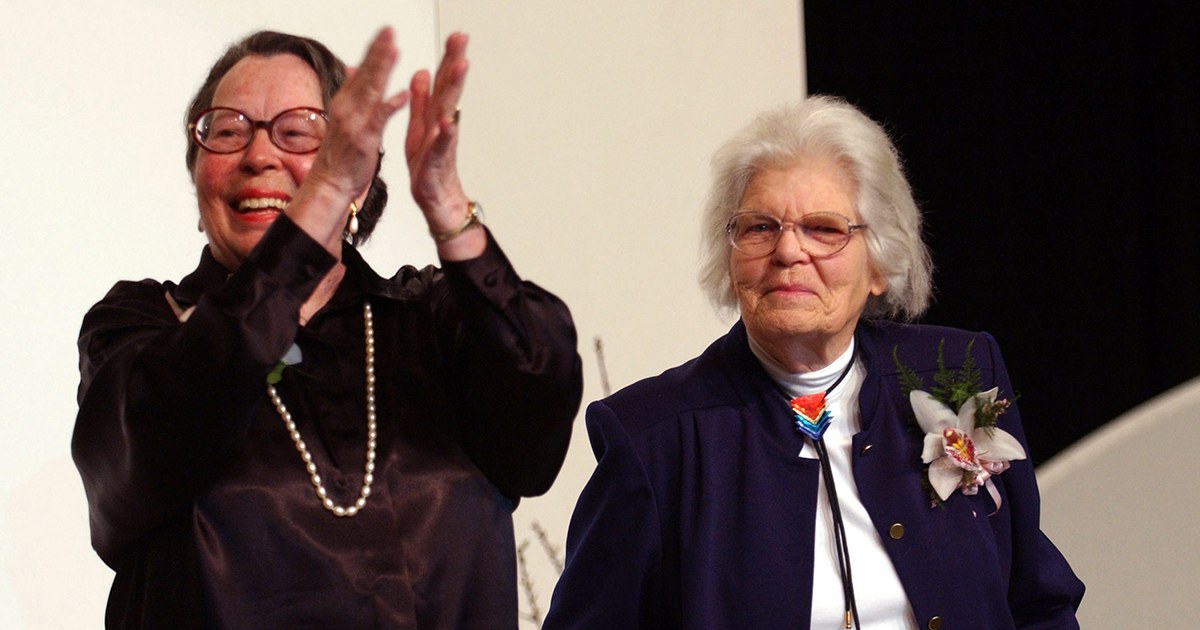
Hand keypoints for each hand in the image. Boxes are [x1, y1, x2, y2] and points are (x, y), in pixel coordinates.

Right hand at [305, 28, 409, 209]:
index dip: (374, 49)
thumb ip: (352, 91)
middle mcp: (348, 108)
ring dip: (383, 69)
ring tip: (394, 50)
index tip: (386, 32)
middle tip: (389, 31)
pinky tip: (402, 95)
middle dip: (378, 51)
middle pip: (366, 74)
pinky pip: (379, 120)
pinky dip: (390, 106)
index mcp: (346, 102)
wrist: (329, 183)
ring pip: (371, 91)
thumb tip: (353, 67)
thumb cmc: (340, 154)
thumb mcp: (345, 117)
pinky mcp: (364, 139)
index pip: (362, 70)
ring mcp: (355, 123)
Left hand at [406, 33, 470, 231]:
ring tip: (459, 68)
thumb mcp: (419, 129)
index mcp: (435, 117)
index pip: (443, 82)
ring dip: (454, 90)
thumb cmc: (428, 169)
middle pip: (450, 90)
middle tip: (462, 41)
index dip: (448, 58)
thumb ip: (420, 102)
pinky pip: (441, 147)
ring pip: (449, 112)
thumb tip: (419, 72)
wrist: (437, 203)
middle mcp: (442, 127)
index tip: (456, 35)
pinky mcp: (436, 164)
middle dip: (455, 63)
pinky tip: (447, 121)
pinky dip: (445, 134)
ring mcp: (442, 144)